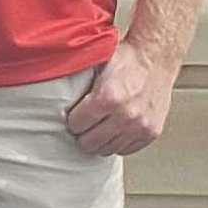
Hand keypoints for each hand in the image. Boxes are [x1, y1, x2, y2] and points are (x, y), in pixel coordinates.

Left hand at [67, 40, 177, 157]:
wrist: (155, 58)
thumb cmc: (126, 60)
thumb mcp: (94, 67)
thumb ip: (77, 87)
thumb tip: (52, 99)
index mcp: (107, 98)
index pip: (76, 126)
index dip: (72, 120)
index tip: (74, 115)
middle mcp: (126, 115)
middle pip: (89, 143)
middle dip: (83, 133)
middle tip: (84, 124)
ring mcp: (140, 126)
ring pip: (107, 149)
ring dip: (100, 140)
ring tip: (99, 126)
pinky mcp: (151, 132)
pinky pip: (126, 149)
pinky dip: (118, 142)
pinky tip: (114, 130)